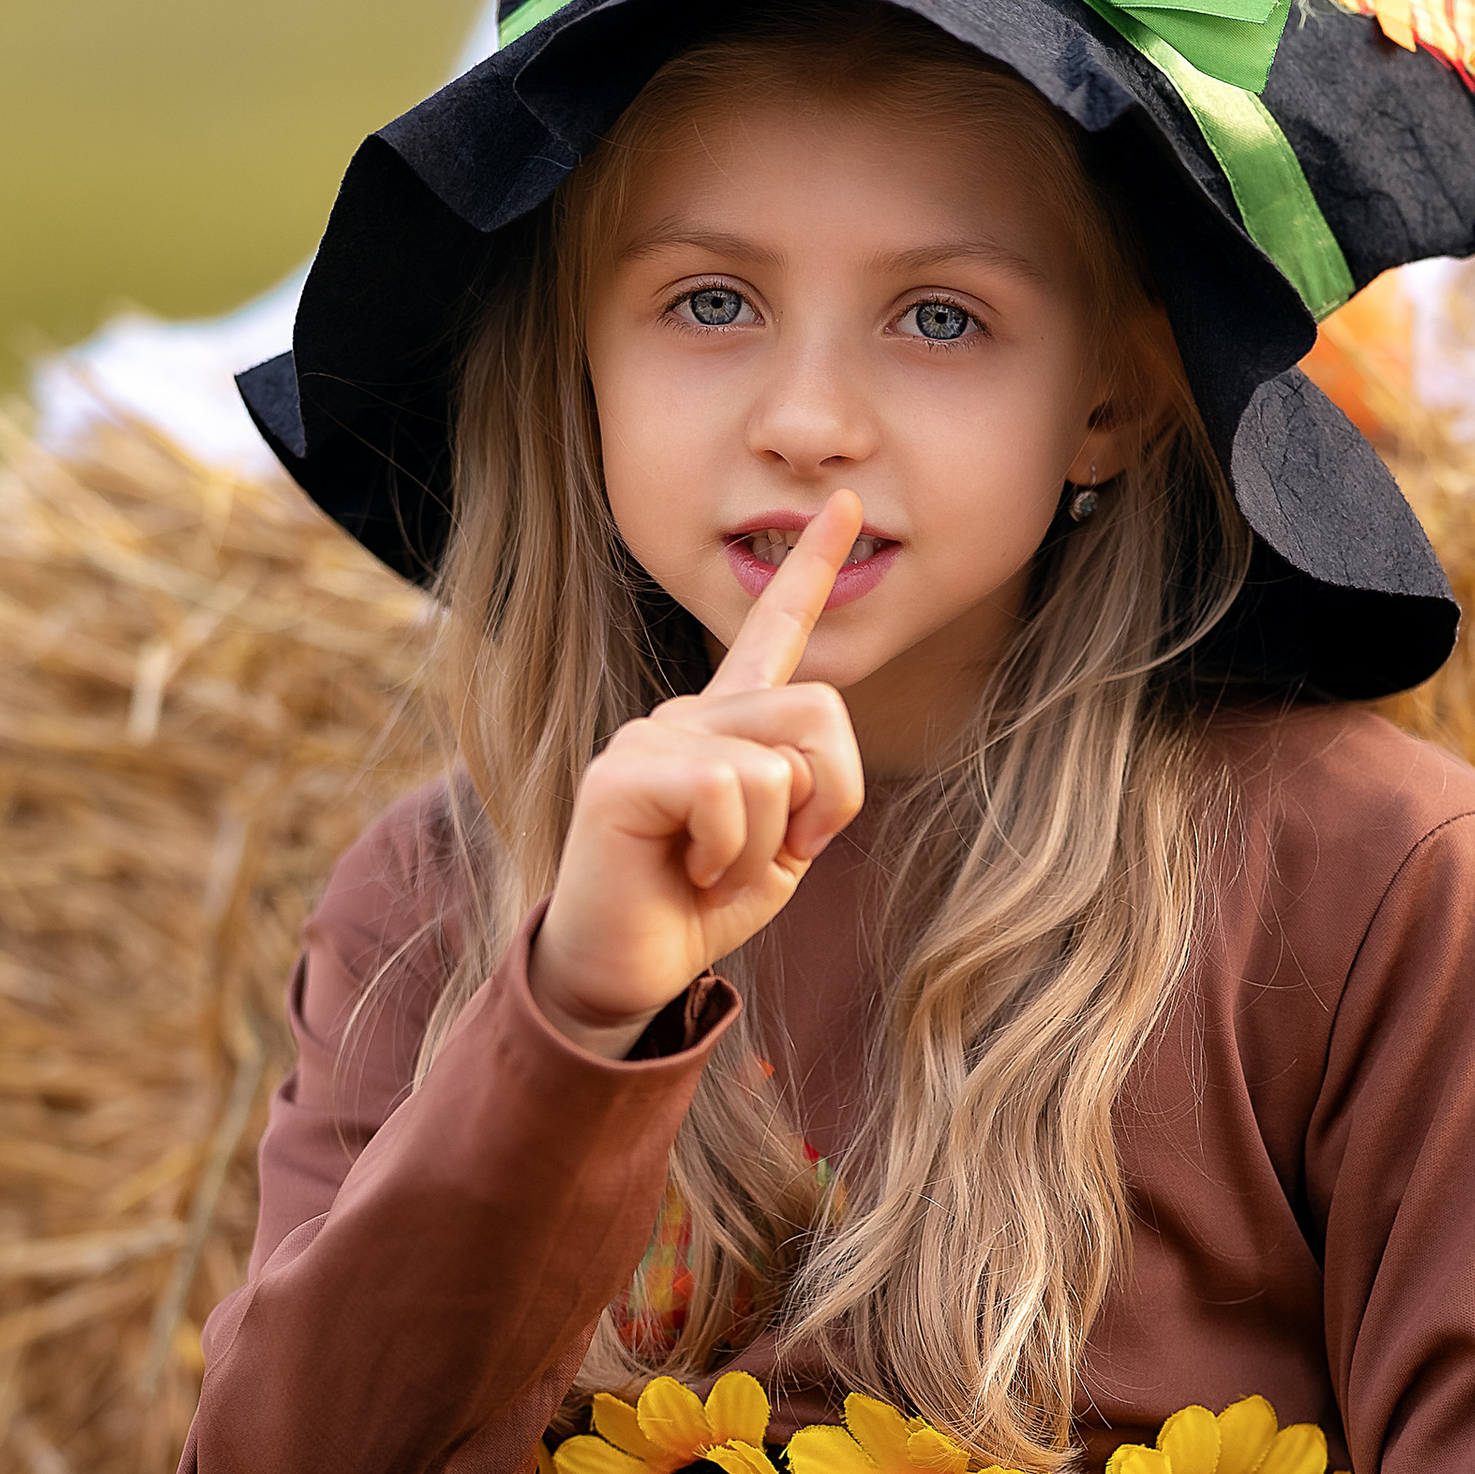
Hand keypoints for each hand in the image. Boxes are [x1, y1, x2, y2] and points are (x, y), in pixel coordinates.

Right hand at [530, 489, 867, 1056]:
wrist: (626, 969)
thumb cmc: (698, 908)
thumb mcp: (782, 849)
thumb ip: (808, 791)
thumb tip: (802, 765)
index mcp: (727, 724)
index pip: (776, 631)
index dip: (812, 567)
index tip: (850, 504)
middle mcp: (687, 714)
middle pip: (821, 711)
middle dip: (826, 800)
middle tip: (774, 856)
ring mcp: (651, 736)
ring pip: (778, 766)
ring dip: (767, 847)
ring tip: (713, 870)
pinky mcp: (624, 773)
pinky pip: (728, 793)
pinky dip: (729, 854)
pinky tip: (688, 871)